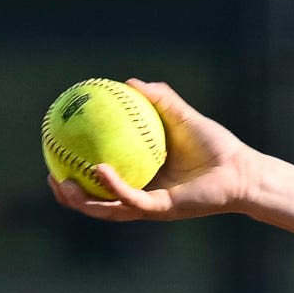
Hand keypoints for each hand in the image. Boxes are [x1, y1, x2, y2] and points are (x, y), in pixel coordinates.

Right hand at [46, 78, 256, 223]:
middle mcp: (143, 195)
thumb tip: (128, 82)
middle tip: (52, 177)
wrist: (241, 170)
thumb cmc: (215, 146)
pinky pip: (131, 200)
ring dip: (83, 201)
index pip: (101, 180)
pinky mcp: (163, 209)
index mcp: (141, 176)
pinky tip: (97, 170)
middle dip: (70, 196)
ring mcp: (151, 205)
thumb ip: (158, 99)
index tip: (55, 152)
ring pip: (108, 210)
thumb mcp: (180, 116)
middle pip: (97, 203)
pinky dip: (113, 187)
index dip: (75, 171)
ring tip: (62, 182)